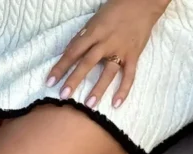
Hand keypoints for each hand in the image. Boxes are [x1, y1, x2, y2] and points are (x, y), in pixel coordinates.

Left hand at [46, 0, 170, 108]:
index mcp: (94, 32)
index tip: (49, 81)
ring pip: (108, 72)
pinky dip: (124, 90)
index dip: (60, 66)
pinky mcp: (134, 55)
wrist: (143, 2)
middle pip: (88, 62)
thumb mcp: (94, 21)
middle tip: (64, 96)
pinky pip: (129, 75)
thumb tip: (67, 54)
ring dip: (98, 89)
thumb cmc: (114, 12)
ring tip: (89, 105)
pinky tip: (116, 104)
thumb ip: (82, 38)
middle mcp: (106, 42)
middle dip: (75, 79)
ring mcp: (121, 50)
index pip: (73, 51)